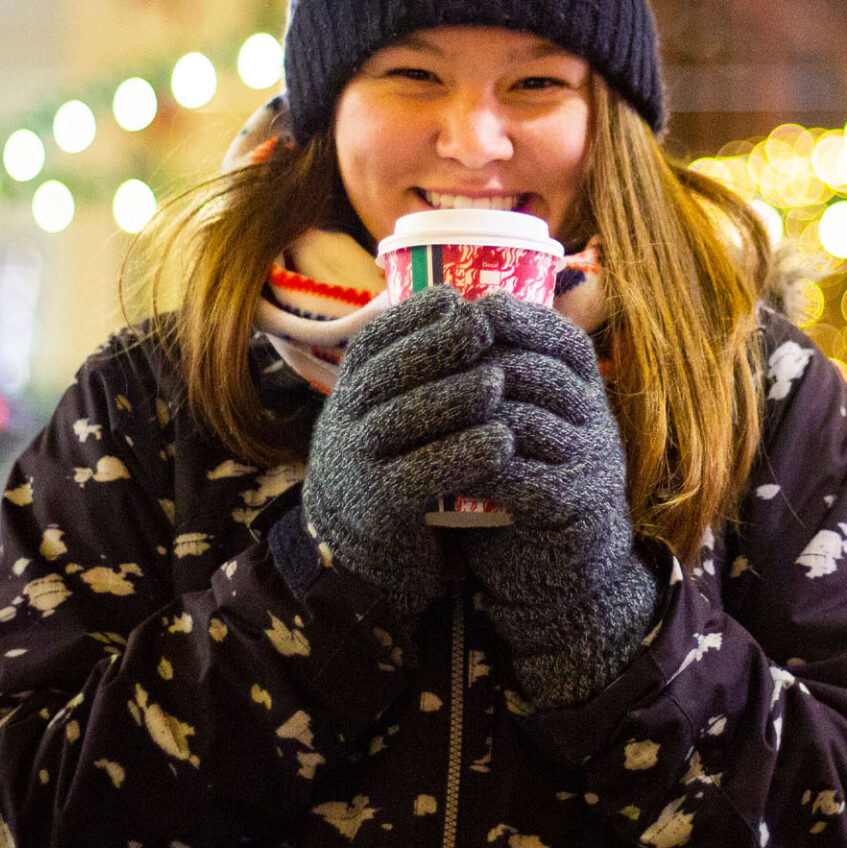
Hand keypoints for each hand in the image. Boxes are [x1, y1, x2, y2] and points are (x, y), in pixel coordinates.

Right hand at [302, 287, 509, 626]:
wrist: (363, 549)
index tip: (456, 298)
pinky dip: (464, 454)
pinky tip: (501, 441)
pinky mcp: (382, 506)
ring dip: (455, 396)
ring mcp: (358, 462)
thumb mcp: (388, 410)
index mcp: (350, 389)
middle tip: (485, 328)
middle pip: (390, 374)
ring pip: (406, 419)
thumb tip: (464, 299)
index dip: (413, 317)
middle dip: (438, 347)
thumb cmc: (394, 461)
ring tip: (498, 381)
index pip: (374, 341)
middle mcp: (345, 420)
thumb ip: (416, 368)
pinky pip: (424, 473)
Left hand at [460, 294, 656, 708]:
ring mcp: (593, 459)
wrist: (557, 565)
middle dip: (480, 364)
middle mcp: (599, 418)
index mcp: (588, 390)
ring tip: (421, 409)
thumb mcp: (519, 419)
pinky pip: (521, 473)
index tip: (471, 307)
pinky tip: (443, 461)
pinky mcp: (576, 502)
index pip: (564, 339)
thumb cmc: (526, 480)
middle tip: (426, 361)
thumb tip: (448, 312)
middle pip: (537, 373)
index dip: (521, 319)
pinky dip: (477, 464)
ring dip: (470, 413)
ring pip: (525, 419)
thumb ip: (498, 377)